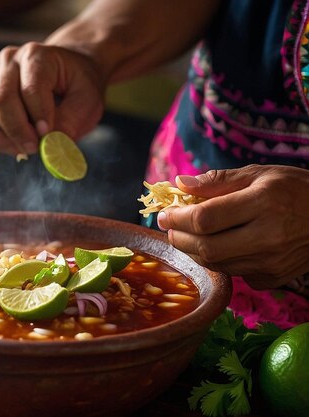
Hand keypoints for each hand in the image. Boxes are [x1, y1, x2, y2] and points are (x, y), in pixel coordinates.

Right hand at [0, 42, 105, 155]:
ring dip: (0, 138)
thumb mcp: (88, 101)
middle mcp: (9, 59)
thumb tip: (49, 147)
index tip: (49, 137)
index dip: (38, 118)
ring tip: (23, 149)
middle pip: (0, 100)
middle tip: (35, 149)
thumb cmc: (77, 84)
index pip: (31, 89)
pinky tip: (12, 144)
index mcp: (37, 55)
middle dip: (17, 131)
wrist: (67, 70)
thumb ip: (71, 122)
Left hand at [157, 164, 308, 289]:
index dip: (177, 218)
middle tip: (170, 227)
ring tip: (189, 234)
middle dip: (179, 238)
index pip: (205, 218)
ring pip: (215, 264)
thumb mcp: (259, 174)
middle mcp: (269, 237)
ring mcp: (272, 262)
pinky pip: (233, 273)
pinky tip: (219, 245)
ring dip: (194, 250)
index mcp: (263, 203)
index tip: (164, 213)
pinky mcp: (273, 278)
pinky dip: (218, 261)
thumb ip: (217, 181)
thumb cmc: (296, 189)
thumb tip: (179, 184)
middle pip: (205, 247)